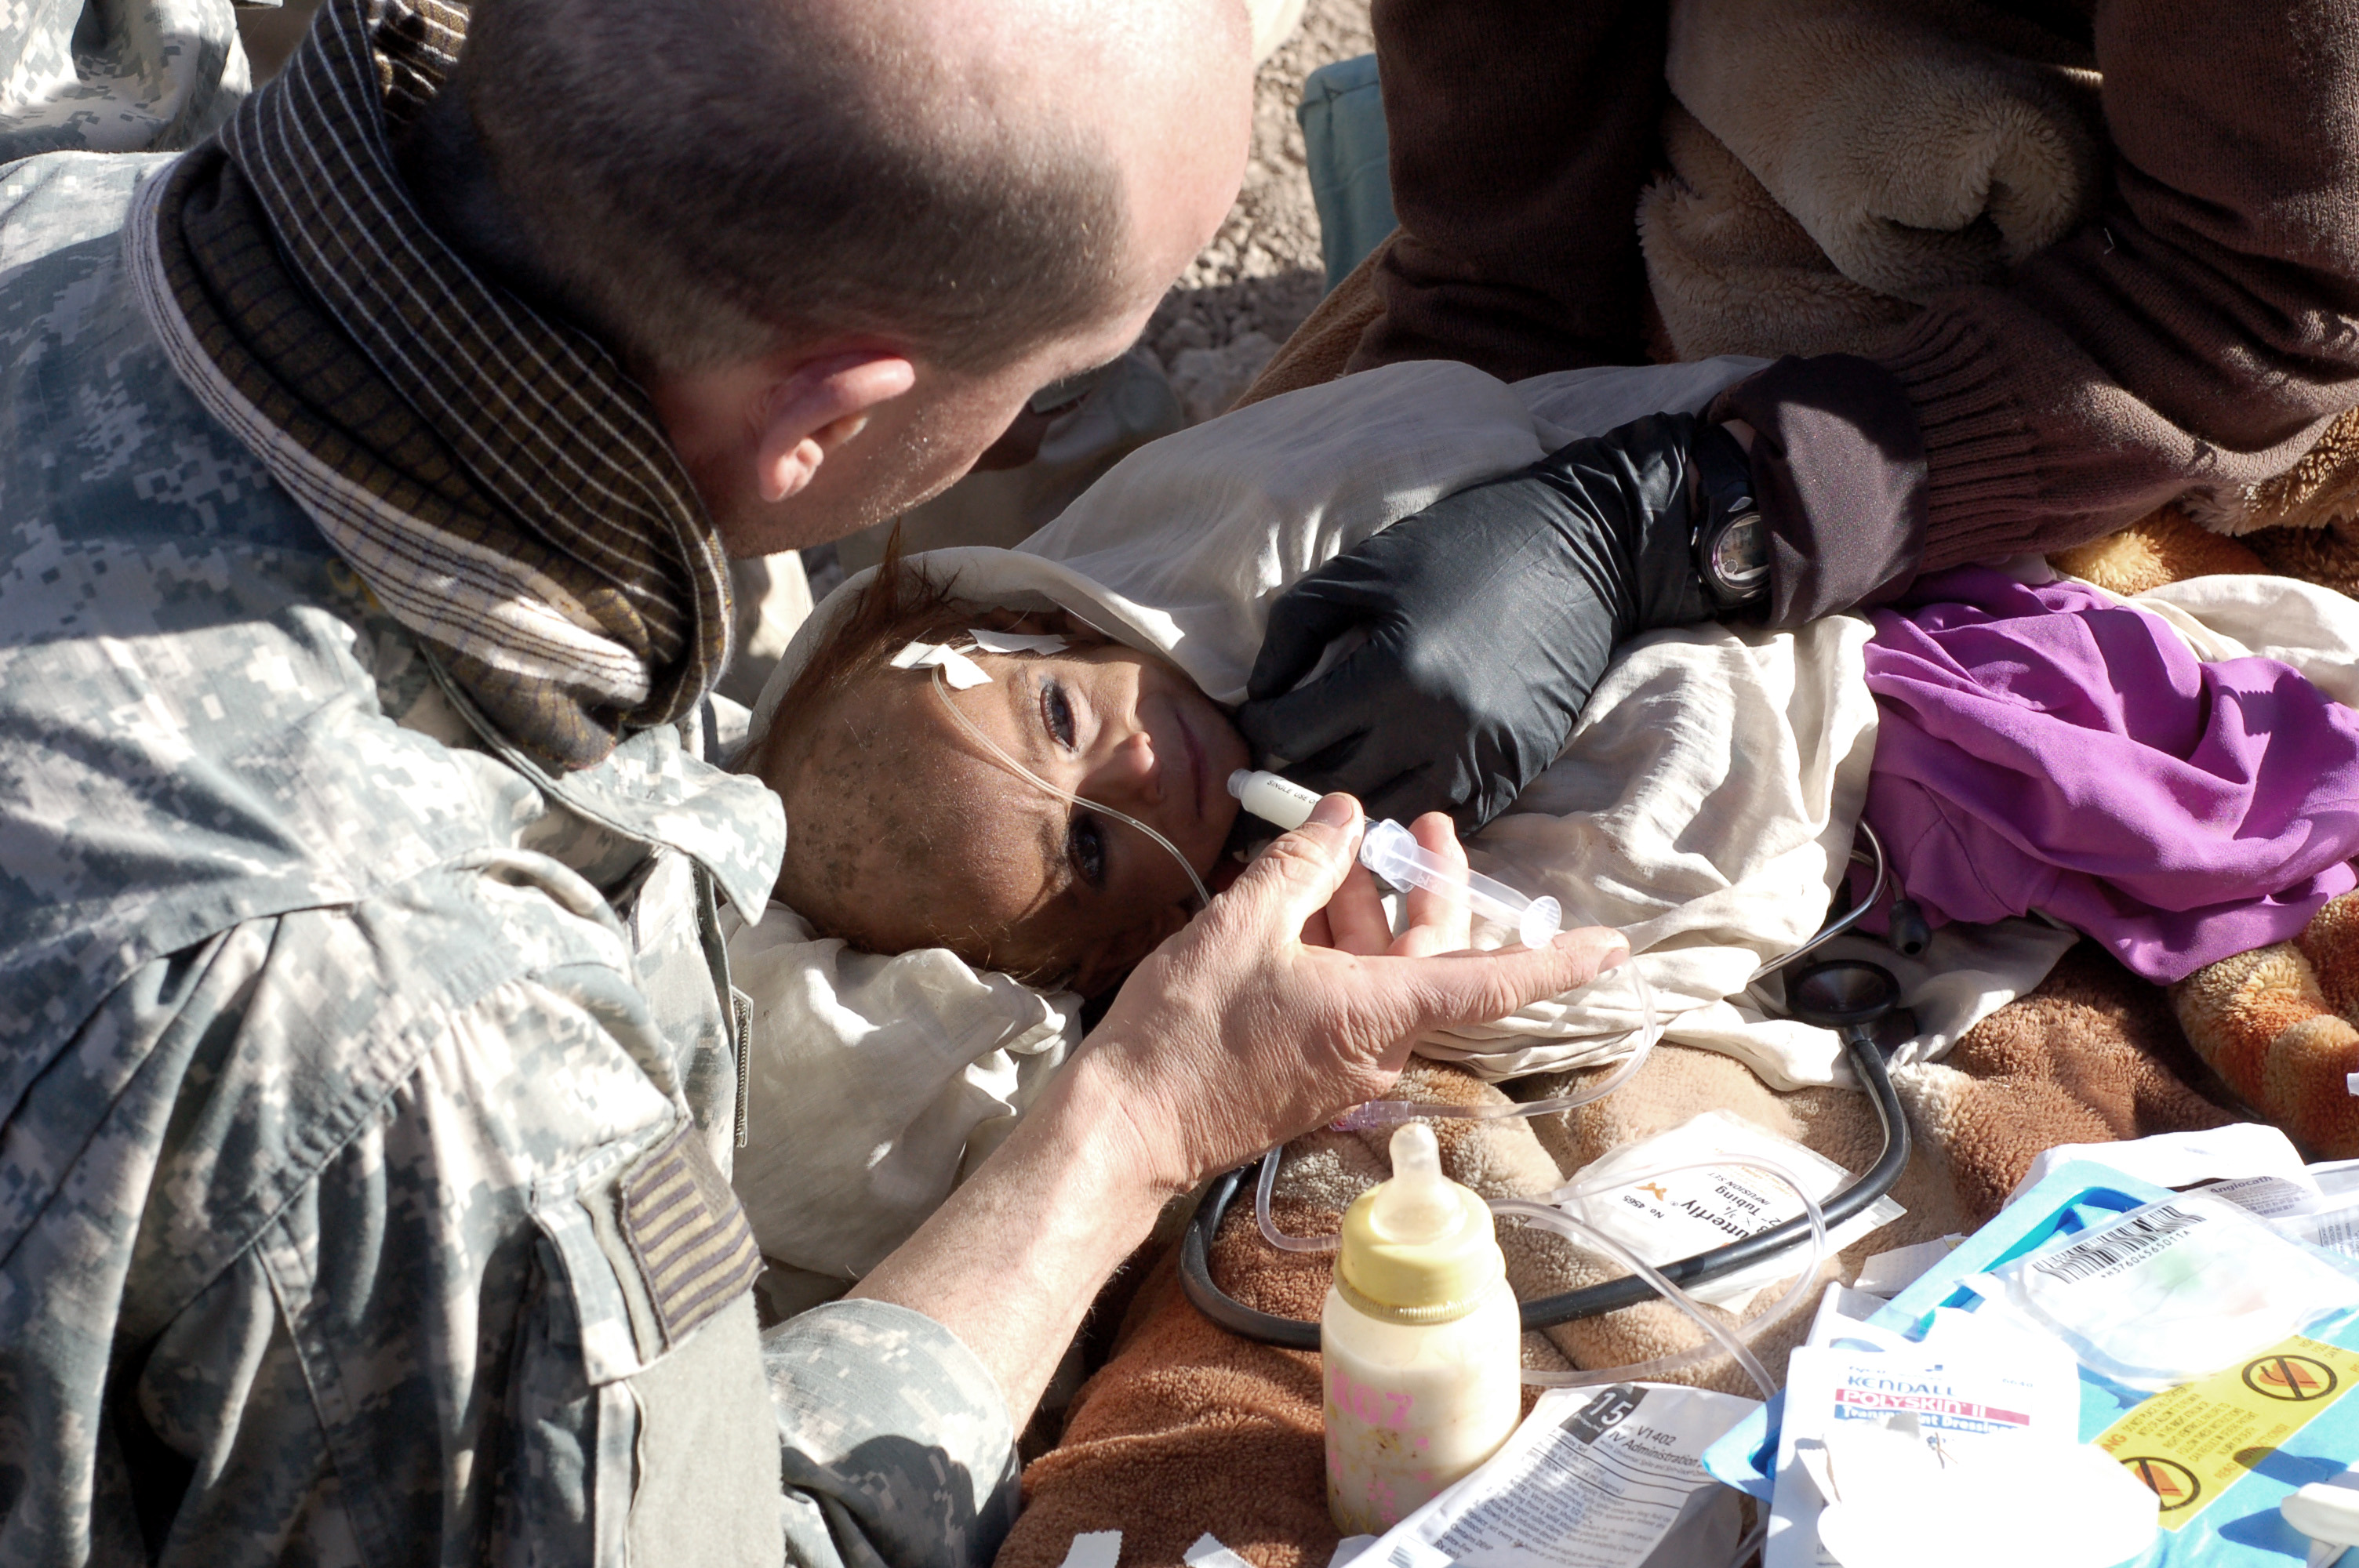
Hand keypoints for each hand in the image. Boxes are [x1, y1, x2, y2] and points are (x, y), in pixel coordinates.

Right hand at [1080, 793, 1627, 1190]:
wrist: (1127, 1127)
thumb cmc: (1186, 1033)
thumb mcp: (1242, 927)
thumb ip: (1303, 867)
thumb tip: (1345, 820)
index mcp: (1380, 1012)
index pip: (1494, 983)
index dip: (1556, 959)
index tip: (1612, 947)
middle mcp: (1378, 1046)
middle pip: (1433, 961)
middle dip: (1431, 891)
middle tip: (1422, 827)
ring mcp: (1344, 1064)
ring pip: (1384, 975)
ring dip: (1369, 913)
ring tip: (1339, 852)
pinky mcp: (1311, 1072)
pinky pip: (1349, 999)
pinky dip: (1337, 949)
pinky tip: (1299, 905)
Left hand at [1238, 412, 1737, 829]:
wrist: (1582, 552)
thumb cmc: (1461, 548)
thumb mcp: (1361, 571)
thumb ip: (1293, 634)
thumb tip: (1257, 700)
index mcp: (1391, 673)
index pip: (1290, 734)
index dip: (1259, 732)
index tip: (1258, 724)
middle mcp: (1435, 730)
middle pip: (1328, 788)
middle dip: (1287, 781)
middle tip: (1269, 774)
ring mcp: (1480, 760)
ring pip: (1383, 819)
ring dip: (1347, 808)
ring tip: (1322, 788)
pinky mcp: (1513, 774)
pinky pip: (1440, 821)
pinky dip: (1405, 811)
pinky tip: (1385, 789)